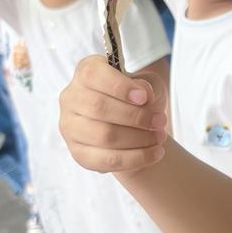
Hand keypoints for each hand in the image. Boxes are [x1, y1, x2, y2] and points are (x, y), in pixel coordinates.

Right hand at [59, 55, 168, 173]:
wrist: (135, 126)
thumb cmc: (138, 99)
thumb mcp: (148, 85)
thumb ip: (147, 85)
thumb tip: (143, 94)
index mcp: (85, 72)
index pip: (93, 75)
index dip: (120, 87)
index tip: (145, 97)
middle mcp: (71, 98)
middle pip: (98, 108)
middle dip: (136, 117)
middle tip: (160, 121)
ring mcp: (70, 127)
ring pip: (103, 136)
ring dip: (139, 139)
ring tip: (160, 137)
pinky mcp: (78, 153)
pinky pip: (106, 160)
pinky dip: (136, 158)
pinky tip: (155, 153)